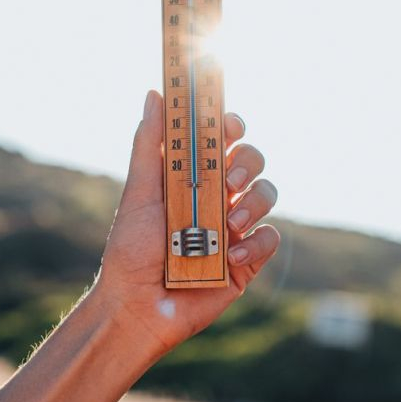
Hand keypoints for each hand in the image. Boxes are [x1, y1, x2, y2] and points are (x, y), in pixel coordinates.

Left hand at [93, 90, 279, 353]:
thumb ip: (149, 144)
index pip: (222, 139)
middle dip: (246, 161)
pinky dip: (255, 243)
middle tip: (227, 178)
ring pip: (268, 194)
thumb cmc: (130, 250)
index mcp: (193, 177)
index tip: (226, 124)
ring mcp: (235, 228)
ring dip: (254, 201)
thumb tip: (155, 93)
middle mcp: (218, 197)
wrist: (135, 308)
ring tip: (229, 222)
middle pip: (251, 160)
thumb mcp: (139, 192)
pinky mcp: (247, 261)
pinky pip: (271, 239)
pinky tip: (230, 256)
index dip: (230, 124)